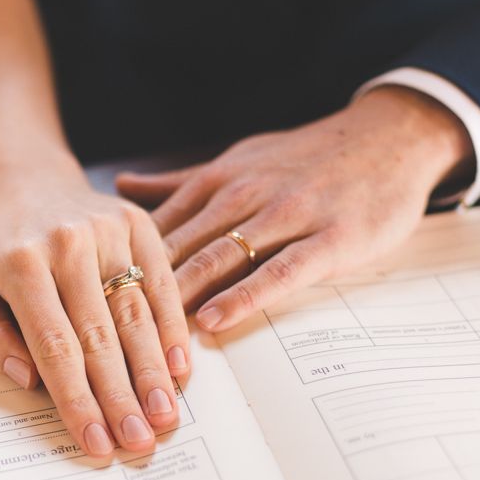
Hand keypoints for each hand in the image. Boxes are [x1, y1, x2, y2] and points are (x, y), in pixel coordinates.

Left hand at [0, 159, 189, 456]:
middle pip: (100, 335)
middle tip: (140, 440)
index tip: (95, 441)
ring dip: (153, 370)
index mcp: (20, 261)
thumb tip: (30, 380)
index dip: (76, 399)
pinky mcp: (140, 225)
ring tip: (166, 414)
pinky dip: (173, 328)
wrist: (31, 183)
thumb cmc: (0, 247)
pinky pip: (163, 283)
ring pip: (137, 312)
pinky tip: (180, 366)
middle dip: (121, 396)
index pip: (54, 345)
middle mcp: (68, 243)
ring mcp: (109, 231)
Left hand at [116, 86, 473, 330]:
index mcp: (219, 180)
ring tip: (147, 342)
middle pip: (179, 249)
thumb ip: (181, 182)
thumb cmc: (308, 158)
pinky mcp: (330, 238)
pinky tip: (217, 321)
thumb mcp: (240, 159)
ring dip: (181, 299)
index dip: (120, 269)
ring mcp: (288, 215)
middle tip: (106, 338)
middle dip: (139, 294)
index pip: (158, 228)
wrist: (389, 137)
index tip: (90, 306)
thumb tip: (121, 187)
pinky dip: (246, 295)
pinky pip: (280, 271)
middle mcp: (245, 195)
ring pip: (221, 259)